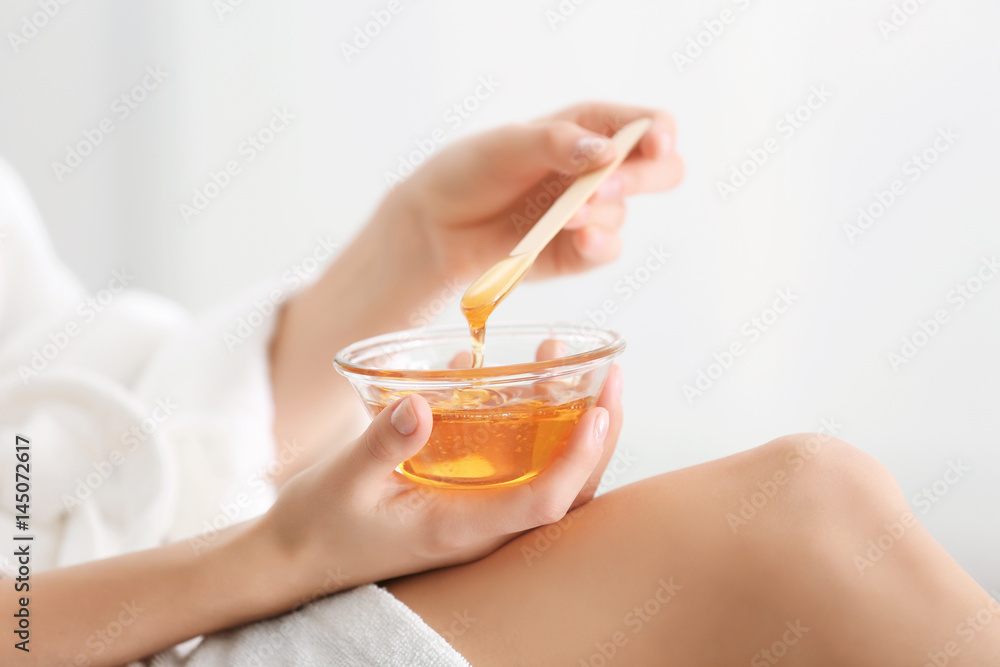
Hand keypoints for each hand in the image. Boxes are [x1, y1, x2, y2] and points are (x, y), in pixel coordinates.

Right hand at [263, 363, 623, 595]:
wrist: (296, 557)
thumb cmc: (318, 525)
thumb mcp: (342, 480)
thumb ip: (382, 443)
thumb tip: (422, 404)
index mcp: (460, 527)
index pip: (543, 501)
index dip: (578, 458)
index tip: (599, 410)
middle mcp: (479, 525)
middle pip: (563, 488)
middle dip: (595, 434)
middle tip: (609, 374)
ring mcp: (474, 514)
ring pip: (542, 474)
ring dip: (565, 423)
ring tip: (565, 364)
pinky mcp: (461, 500)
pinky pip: (507, 464)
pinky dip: (520, 423)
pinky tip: (494, 375)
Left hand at [384, 101, 682, 283]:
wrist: (436, 228)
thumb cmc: (467, 173)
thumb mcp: (506, 145)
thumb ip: (556, 143)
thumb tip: (606, 152)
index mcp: (586, 129)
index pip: (644, 124)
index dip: (659, 132)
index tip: (655, 145)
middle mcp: (596, 170)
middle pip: (659, 170)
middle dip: (642, 177)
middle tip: (606, 186)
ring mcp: (589, 212)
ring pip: (622, 212)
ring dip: (599, 212)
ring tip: (562, 216)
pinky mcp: (577, 251)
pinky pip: (608, 249)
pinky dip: (599, 244)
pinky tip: (580, 238)